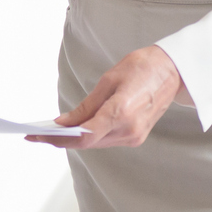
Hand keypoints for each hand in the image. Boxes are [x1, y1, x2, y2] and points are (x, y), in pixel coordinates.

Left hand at [35, 45, 186, 149]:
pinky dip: (90, 136)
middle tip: (38, 134)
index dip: (58, 139)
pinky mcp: (136, 137)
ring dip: (74, 139)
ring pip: (96, 144)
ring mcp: (135, 136)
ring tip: (52, 132)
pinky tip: (76, 130)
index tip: (38, 135)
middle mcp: (129, 130)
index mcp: (121, 112)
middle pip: (88, 143)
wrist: (173, 70)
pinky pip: (107, 140)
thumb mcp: (108, 80)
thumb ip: (86, 106)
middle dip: (62, 140)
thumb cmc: (143, 67)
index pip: (84, 136)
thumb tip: (64, 123)